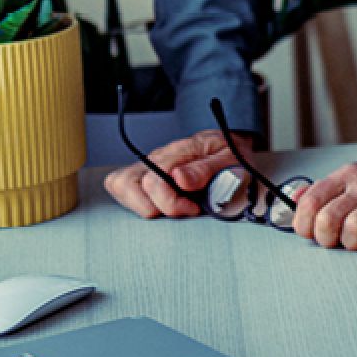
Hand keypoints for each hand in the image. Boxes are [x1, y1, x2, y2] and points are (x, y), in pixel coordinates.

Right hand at [102, 128, 254, 218]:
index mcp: (179, 151)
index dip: (171, 204)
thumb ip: (205, 169)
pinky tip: (160, 205)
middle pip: (127, 183)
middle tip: (182, 209)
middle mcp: (159, 157)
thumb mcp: (230, 159)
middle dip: (153, 207)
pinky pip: (124, 187)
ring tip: (169, 208)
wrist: (236, 147)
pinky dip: (135, 201)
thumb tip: (179, 178)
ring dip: (140, 205)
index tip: (194, 208)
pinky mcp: (147, 175)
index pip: (154, 181)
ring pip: (121, 184)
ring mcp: (150, 165)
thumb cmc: (234, 154)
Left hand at [290, 157, 356, 250]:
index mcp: (350, 174)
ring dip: (352, 244)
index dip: (305, 224)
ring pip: (353, 229)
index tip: (311, 234)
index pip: (311, 200)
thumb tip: (295, 198)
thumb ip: (325, 189)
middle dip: (327, 239)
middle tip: (337, 242)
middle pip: (329, 219)